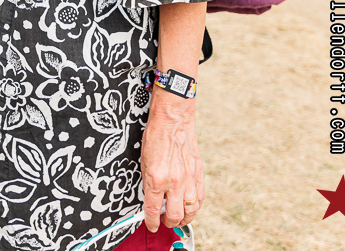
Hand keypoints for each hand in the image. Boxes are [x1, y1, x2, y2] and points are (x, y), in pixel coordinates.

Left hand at [141, 96, 204, 231]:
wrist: (173, 118)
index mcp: (156, 178)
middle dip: (168, 222)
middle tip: (164, 221)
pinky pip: (200, 197)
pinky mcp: (198, 173)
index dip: (151, 221)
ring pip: (191, 210)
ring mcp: (188, 178)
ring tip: (178, 217)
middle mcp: (174, 182)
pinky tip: (190, 205)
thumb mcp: (144, 160)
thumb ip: (149, 182)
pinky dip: (195, 206)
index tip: (151, 225)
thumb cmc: (156, 135)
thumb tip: (152, 198)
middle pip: (175, 215)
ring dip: (184, 218)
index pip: (153, 210)